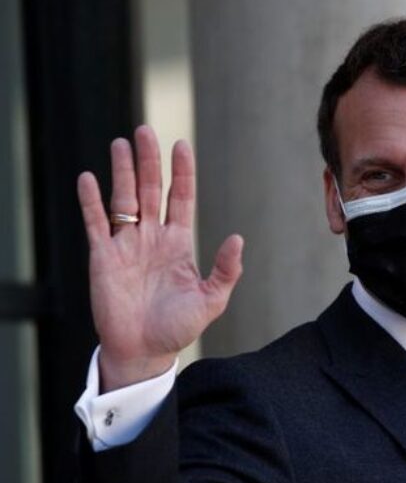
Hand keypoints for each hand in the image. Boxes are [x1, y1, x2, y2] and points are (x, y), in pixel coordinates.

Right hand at [77, 125, 243, 392]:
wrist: (145, 351)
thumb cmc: (179, 327)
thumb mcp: (211, 300)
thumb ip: (226, 270)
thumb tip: (238, 238)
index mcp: (178, 243)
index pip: (180, 198)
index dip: (181, 172)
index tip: (181, 145)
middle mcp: (151, 238)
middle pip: (150, 190)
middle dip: (148, 161)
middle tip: (145, 130)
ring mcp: (126, 245)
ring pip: (123, 199)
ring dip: (122, 172)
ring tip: (121, 143)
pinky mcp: (103, 258)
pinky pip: (96, 224)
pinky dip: (91, 202)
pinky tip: (89, 178)